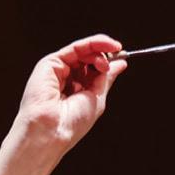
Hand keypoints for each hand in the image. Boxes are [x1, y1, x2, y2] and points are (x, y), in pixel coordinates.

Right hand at [15, 35, 126, 153]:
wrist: (52, 130)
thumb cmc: (71, 124)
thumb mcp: (97, 99)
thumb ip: (106, 79)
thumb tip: (119, 64)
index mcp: (77, 92)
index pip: (93, 71)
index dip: (108, 63)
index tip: (123, 58)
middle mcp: (67, 80)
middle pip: (88, 58)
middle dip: (105, 55)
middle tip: (118, 54)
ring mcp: (58, 70)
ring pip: (82, 51)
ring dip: (100, 50)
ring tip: (108, 59)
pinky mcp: (51, 62)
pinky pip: (75, 48)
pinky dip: (91, 44)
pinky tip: (104, 47)